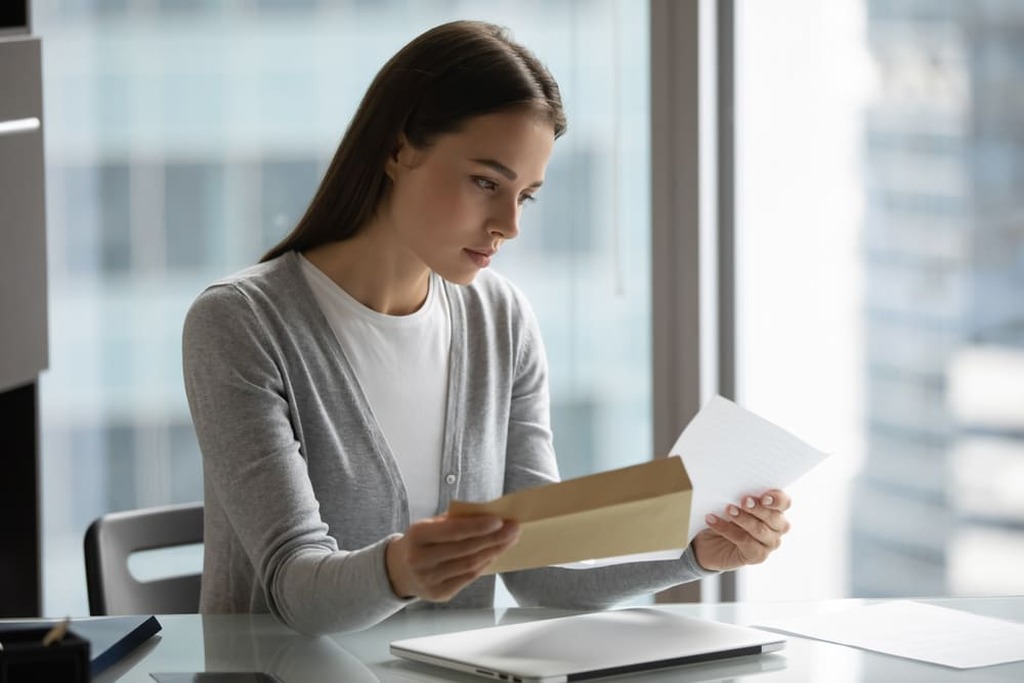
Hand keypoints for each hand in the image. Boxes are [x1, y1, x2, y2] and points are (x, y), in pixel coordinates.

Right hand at [385, 514, 519, 600]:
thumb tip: (490, 515)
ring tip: (509, 540)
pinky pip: (468, 578)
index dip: (477, 526)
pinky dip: (484, 565)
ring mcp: (429, 580)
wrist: (400, 569)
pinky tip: (495, 554)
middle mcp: (420, 559)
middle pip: (465, 550)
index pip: (452, 531)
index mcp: (417, 535)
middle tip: (514, 529)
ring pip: (469, 565)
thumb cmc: (423, 541)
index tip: (500, 520)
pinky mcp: (438, 594)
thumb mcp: (432, 524)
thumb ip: (456, 520)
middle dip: (494, 538)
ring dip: (493, 552)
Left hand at [691, 490, 790, 570]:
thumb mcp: (731, 502)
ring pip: (760, 530)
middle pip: (775, 518)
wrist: (710, 542)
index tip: (764, 497)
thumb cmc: (724, 516)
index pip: (784, 502)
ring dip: (743, 519)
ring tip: (728, 509)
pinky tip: (712, 521)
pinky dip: (727, 530)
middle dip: (759, 508)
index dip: (777, 499)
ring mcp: (769, 543)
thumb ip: (738, 495)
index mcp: (775, 509)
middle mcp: (777, 527)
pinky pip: (745, 542)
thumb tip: (733, 486)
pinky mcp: (758, 556)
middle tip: (744, 501)